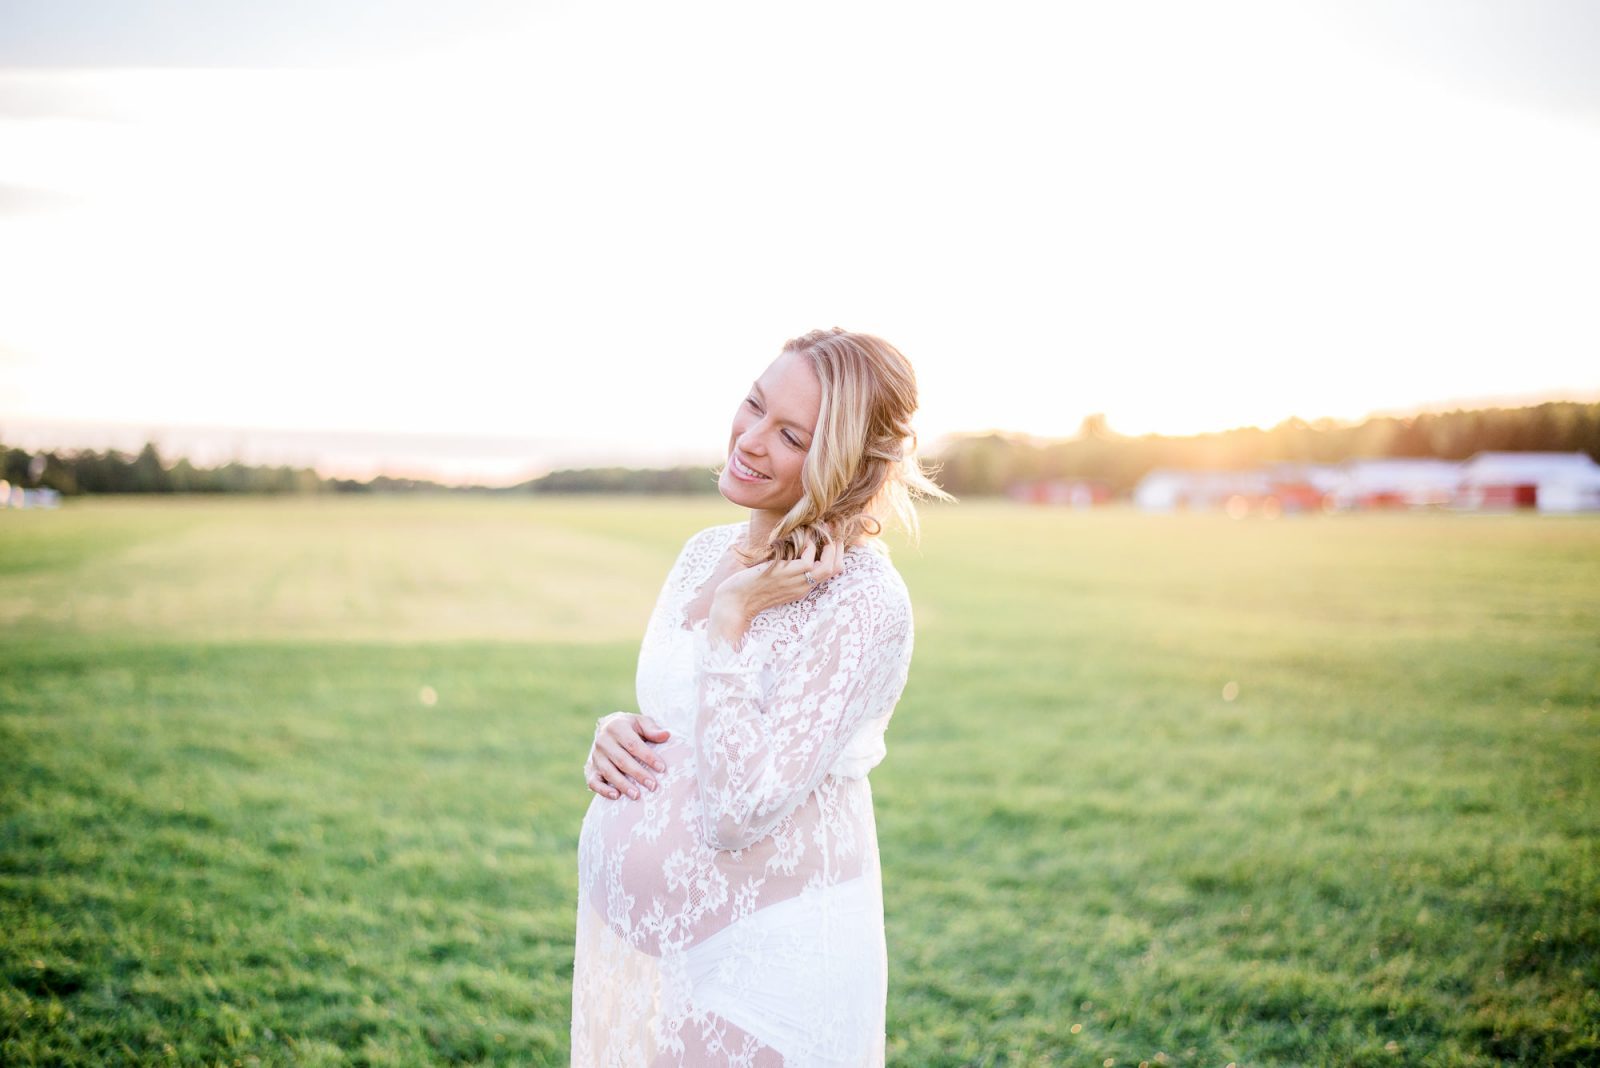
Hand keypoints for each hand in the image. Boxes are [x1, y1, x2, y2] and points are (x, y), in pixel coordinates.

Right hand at [585, 712, 669, 799]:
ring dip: (623, 785)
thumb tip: (666, 735)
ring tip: (637, 795)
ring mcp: (595, 756)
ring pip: (609, 772)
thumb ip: (652, 730)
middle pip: (622, 760)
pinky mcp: (591, 769)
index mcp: (616, 727)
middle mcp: (603, 741)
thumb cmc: (631, 727)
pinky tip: (616, 796)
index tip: (662, 768)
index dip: (648, 757)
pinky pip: (594, 781)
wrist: (607, 728)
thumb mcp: (641, 722)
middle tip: (653, 786)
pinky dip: (603, 790)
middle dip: (638, 774)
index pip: (633, 744)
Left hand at [709, 536, 845, 642]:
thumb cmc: (747, 588)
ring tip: (824, 529)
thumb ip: (783, 566)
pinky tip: (801, 538)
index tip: (832, 536)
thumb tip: (786, 545)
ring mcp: (798, 582)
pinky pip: (810, 559)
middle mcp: (804, 586)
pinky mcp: (788, 574)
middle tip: (834, 528)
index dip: (835, 554)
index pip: (830, 573)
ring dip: (830, 546)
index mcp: (802, 587)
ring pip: (829, 566)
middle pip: (836, 570)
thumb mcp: (771, 577)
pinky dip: (809, 545)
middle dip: (839, 548)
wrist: (735, 603)